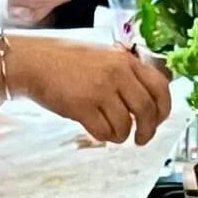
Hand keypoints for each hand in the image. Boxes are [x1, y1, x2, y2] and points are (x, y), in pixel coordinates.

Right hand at [13, 37, 171, 144]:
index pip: (160, 87)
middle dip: (147, 131)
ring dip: (121, 136)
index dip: (163, 110)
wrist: (33, 61)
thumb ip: (125, 75)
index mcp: (125, 60)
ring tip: (111, 131)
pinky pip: (105, 133)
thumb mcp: (103, 58)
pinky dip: (103, 136)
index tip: (158, 121)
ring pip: (126, 126)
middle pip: (147, 111)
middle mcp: (116, 73)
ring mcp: (100, 90)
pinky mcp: (83, 106)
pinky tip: (95, 129)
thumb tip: (147, 105)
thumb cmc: (66, 62)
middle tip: (140, 139)